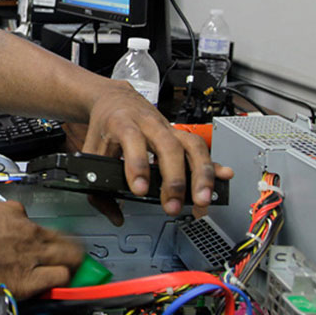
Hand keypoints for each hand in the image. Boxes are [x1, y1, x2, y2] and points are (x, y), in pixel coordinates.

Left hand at [82, 81, 232, 215]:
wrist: (116, 99)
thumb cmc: (106, 125)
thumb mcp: (92, 150)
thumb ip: (97, 186)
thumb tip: (114, 215)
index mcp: (122, 122)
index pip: (131, 139)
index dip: (137, 164)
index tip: (140, 190)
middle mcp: (149, 123)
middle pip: (167, 145)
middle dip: (174, 178)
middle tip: (173, 205)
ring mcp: (168, 127)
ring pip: (191, 145)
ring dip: (200, 173)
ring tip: (202, 199)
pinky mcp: (181, 134)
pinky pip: (201, 147)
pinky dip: (213, 165)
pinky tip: (223, 177)